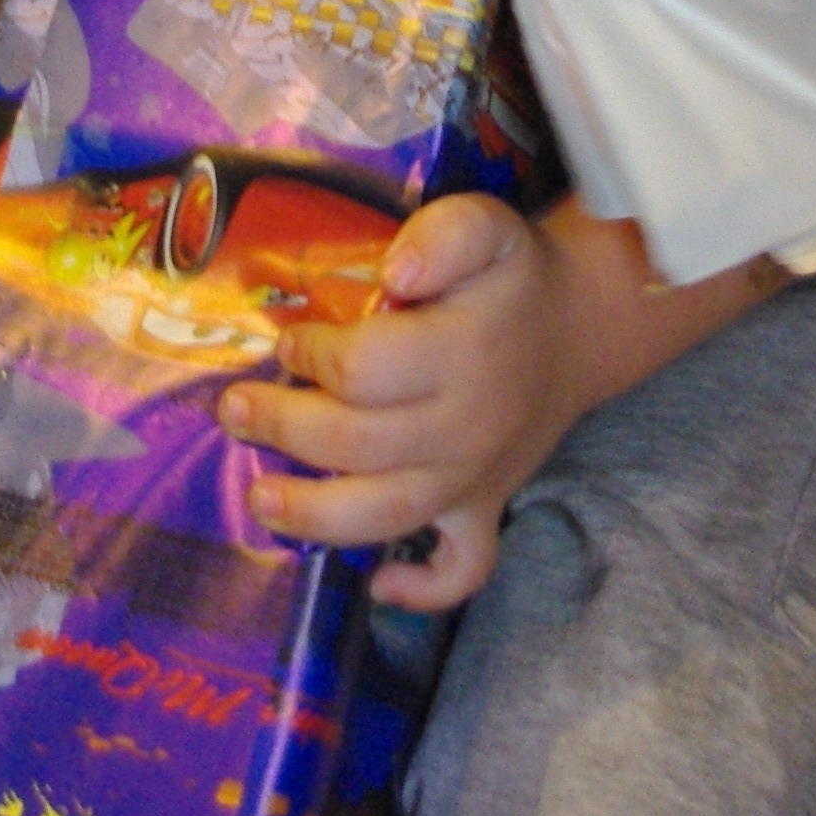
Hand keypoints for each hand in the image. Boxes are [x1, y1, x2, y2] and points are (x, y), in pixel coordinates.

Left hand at [215, 194, 578, 608]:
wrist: (579, 328)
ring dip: (316, 516)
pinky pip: (462, 568)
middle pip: (358, 444)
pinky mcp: (486, 508)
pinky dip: (424, 589)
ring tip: (260, 501)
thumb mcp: (488, 226)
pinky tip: (380, 587)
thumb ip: (445, 234)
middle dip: (284, 428)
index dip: (314, 356)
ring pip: (389, 515)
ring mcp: (476, 476)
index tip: (288, 340)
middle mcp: (466, 424)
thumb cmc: (512, 277)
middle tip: (236, 409)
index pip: (366, 369)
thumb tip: (394, 271)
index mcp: (462, 351)